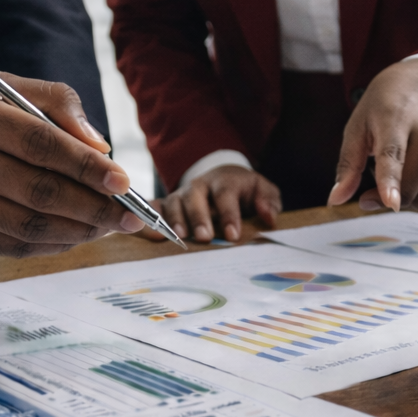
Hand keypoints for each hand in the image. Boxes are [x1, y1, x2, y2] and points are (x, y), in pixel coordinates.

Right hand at [0, 74, 141, 255]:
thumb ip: (55, 103)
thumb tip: (101, 148)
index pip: (38, 143)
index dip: (85, 166)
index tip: (124, 181)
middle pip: (37, 191)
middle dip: (93, 208)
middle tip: (131, 215)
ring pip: (27, 226)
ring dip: (79, 231)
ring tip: (109, 227)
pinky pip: (10, 246)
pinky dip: (52, 244)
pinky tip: (77, 235)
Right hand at [153, 164, 281, 242]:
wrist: (224, 178)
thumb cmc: (245, 191)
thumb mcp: (263, 190)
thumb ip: (268, 201)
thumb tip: (269, 217)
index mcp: (224, 181)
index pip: (225, 195)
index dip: (228, 214)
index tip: (232, 235)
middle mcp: (200, 185)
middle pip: (195, 197)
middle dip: (199, 217)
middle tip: (204, 237)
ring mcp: (181, 194)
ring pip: (173, 203)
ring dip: (174, 220)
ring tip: (179, 238)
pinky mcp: (168, 204)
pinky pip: (154, 208)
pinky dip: (149, 217)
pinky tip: (149, 232)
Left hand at [329, 59, 417, 211]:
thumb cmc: (386, 103)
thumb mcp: (358, 125)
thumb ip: (348, 164)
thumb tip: (335, 200)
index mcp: (396, 119)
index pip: (393, 155)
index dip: (390, 181)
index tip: (391, 203)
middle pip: (409, 187)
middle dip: (384, 200)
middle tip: (368, 194)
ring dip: (403, 200)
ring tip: (391, 181)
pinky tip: (409, 180)